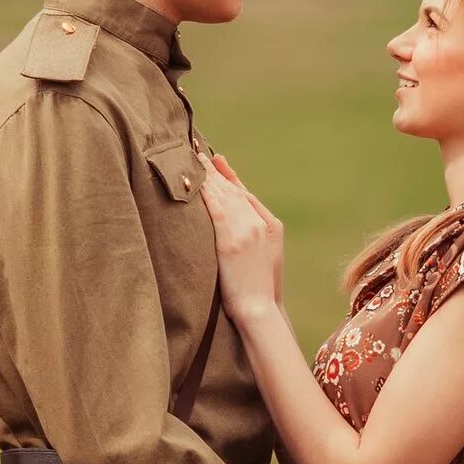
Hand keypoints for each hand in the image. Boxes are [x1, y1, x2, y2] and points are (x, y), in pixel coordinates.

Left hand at [199, 150, 283, 315]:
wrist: (260, 310)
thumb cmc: (260, 291)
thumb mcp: (266, 259)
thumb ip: (255, 237)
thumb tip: (236, 231)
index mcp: (272, 225)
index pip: (246, 194)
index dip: (229, 177)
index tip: (216, 161)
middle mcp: (260, 222)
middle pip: (234, 190)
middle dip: (215, 171)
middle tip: (198, 152)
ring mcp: (247, 230)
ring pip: (224, 195)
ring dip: (207, 175)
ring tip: (191, 158)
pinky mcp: (231, 240)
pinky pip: (215, 208)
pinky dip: (205, 191)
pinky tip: (193, 180)